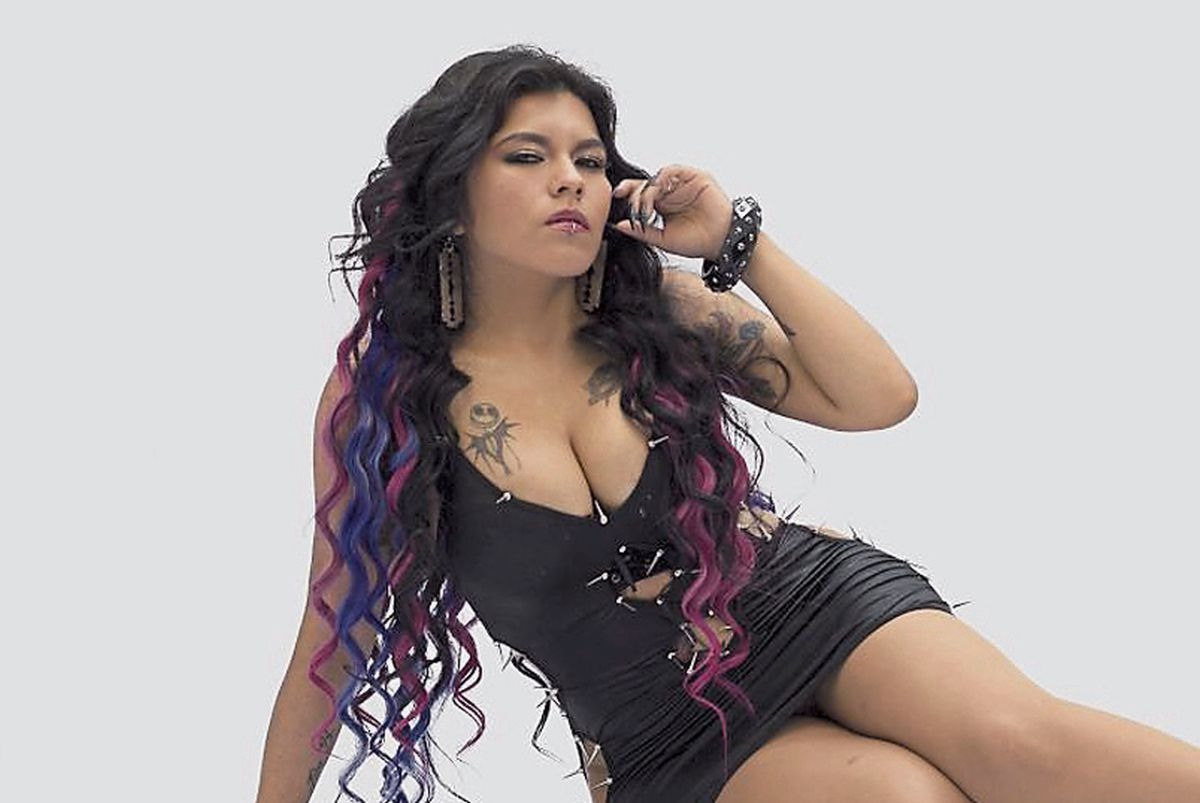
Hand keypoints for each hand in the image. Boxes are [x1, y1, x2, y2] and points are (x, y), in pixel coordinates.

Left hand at [609, 164, 730, 260]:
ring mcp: (683, 184)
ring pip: (657, 177)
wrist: (720, 242)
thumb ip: (641, 231)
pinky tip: (659, 189)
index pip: (641, 193)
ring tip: (648, 205)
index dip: (628, 191)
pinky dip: (663, 176)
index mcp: (662, 205)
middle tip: (636, 210)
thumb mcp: (663, 238)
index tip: (616, 194)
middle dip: (636, 195)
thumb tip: (618, 225)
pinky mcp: (696, 177)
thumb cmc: (695, 242)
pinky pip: (674, 170)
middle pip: (646, 184)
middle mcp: (671, 192)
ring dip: (649, 189)